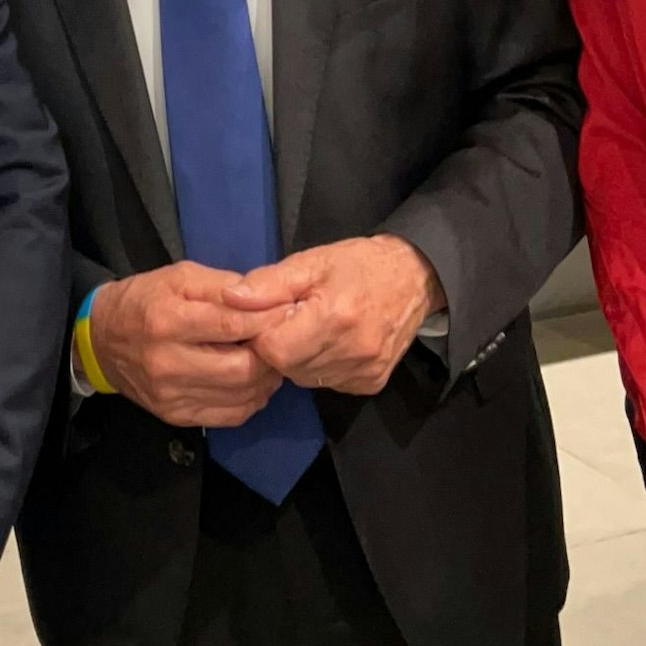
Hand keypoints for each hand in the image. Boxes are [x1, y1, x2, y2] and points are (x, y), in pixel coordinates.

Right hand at [87, 262, 283, 426]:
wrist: (102, 341)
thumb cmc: (145, 300)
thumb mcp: (180, 276)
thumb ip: (223, 286)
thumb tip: (265, 300)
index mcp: (168, 321)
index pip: (232, 325)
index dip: (268, 320)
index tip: (289, 313)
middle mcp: (168, 363)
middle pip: (241, 369)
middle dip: (270, 355)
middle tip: (282, 340)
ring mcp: (171, 395)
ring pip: (239, 396)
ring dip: (266, 379)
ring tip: (272, 360)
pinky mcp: (175, 416)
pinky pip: (229, 416)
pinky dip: (251, 400)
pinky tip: (254, 382)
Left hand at [226, 236, 440, 395]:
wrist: (414, 277)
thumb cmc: (357, 264)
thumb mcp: (310, 262)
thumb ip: (268, 283)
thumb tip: (230, 300)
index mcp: (334, 317)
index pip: (273, 348)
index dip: (263, 332)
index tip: (272, 313)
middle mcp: (353, 351)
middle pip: (287, 366)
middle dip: (279, 345)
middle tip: (293, 318)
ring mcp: (365, 372)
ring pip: (305, 378)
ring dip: (299, 357)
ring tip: (313, 328)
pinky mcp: (371, 384)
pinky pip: (328, 383)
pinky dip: (320, 366)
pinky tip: (331, 343)